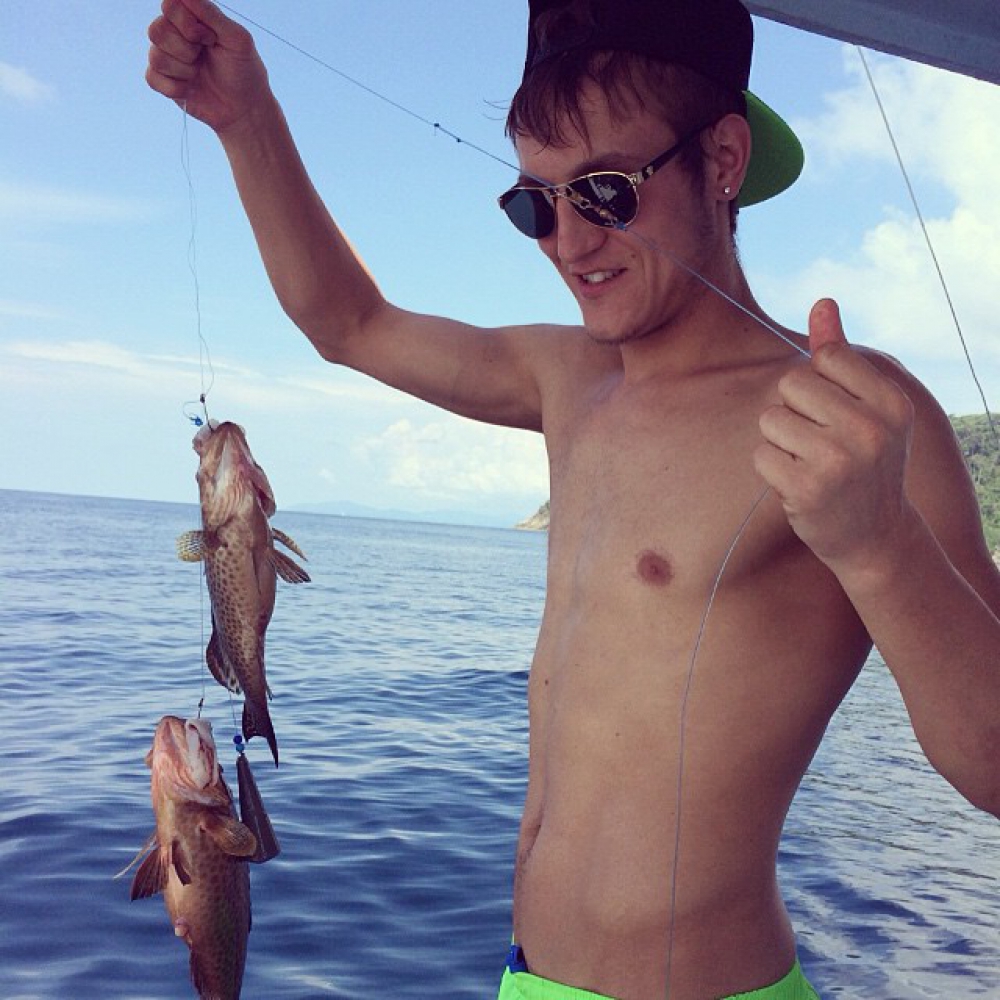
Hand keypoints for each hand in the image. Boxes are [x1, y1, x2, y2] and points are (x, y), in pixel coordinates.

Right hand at [146, 0, 269, 133]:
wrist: (244, 109)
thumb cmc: (244, 71)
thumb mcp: (237, 39)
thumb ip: (211, 14)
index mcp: (192, 19)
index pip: (169, 5)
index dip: (185, 23)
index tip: (209, 38)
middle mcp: (175, 35)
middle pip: (156, 30)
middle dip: (186, 49)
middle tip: (204, 57)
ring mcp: (168, 58)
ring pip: (155, 56)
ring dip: (184, 70)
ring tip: (200, 74)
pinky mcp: (163, 81)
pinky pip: (152, 78)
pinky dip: (175, 87)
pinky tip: (190, 89)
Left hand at [754, 299, 915, 574]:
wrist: (875, 535)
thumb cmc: (864, 462)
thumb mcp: (867, 408)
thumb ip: (840, 356)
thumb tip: (822, 302)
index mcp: (890, 401)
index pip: (824, 357)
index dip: (817, 384)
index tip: (835, 414)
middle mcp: (871, 428)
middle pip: (791, 384)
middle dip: (793, 410)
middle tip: (818, 443)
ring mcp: (840, 460)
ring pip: (771, 418)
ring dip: (779, 441)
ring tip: (808, 463)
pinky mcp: (808, 488)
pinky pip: (760, 454)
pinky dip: (771, 468)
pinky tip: (797, 484)